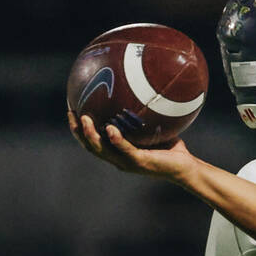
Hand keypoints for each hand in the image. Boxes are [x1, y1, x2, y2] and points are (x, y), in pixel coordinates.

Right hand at [67, 110, 196, 181]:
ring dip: (91, 136)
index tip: (72, 111)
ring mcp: (127, 162)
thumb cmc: (170, 148)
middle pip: (91, 146)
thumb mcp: (153, 128)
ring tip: (85, 120)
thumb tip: (141, 87)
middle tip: (71, 114)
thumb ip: (143, 115)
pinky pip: (124, 150)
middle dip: (78, 131)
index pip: (93, 142)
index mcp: (118, 152)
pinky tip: (109, 129)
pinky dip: (116, 140)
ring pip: (102, 150)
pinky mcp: (139, 162)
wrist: (185, 167)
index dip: (79, 129)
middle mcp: (118, 159)